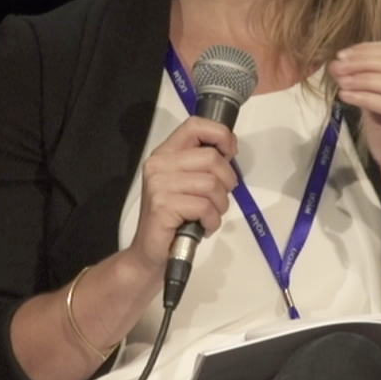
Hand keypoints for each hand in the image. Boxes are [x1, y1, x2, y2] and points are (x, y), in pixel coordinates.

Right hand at [125, 116, 238, 276]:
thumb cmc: (174, 219)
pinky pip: (205, 206)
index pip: (195, 126)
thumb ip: (204, 164)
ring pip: (211, 184)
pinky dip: (212, 220)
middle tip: (219, 198)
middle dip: (226, 181)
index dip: (220, 134)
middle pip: (211, 157)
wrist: (149, 253)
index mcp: (165, 154)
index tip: (230, 150)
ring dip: (220, 205)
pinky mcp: (163, 206)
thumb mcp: (189, 184)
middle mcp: (158, 165)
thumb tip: (229, 148)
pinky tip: (202, 226)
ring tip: (209, 215)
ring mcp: (158, 185)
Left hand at [329, 42, 380, 206]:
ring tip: (339, 81)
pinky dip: (365, 97)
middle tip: (337, 65)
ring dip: (361, 78)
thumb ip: (367, 85)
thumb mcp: (380, 108)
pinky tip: (346, 97)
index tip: (343, 55)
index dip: (369, 49)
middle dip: (363, 61)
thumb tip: (340, 65)